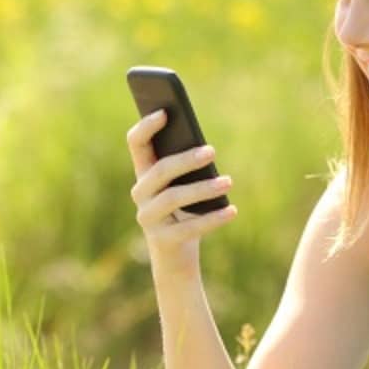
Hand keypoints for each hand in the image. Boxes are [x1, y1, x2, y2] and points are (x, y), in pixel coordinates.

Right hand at [126, 109, 237, 261]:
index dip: (146, 126)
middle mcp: (140, 194)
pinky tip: (232, 211)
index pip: (136, 143)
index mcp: (144, 173)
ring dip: (203, 188)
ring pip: (173, 198)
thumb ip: (188, 167)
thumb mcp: (184, 185)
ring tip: (229, 182)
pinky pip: (189, 227)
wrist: (175, 257)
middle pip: (160, 171)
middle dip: (185, 159)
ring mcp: (148, 218)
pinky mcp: (163, 241)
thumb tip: (205, 150)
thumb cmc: (184, 211)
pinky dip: (212, 218)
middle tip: (211, 151)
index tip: (165, 111)